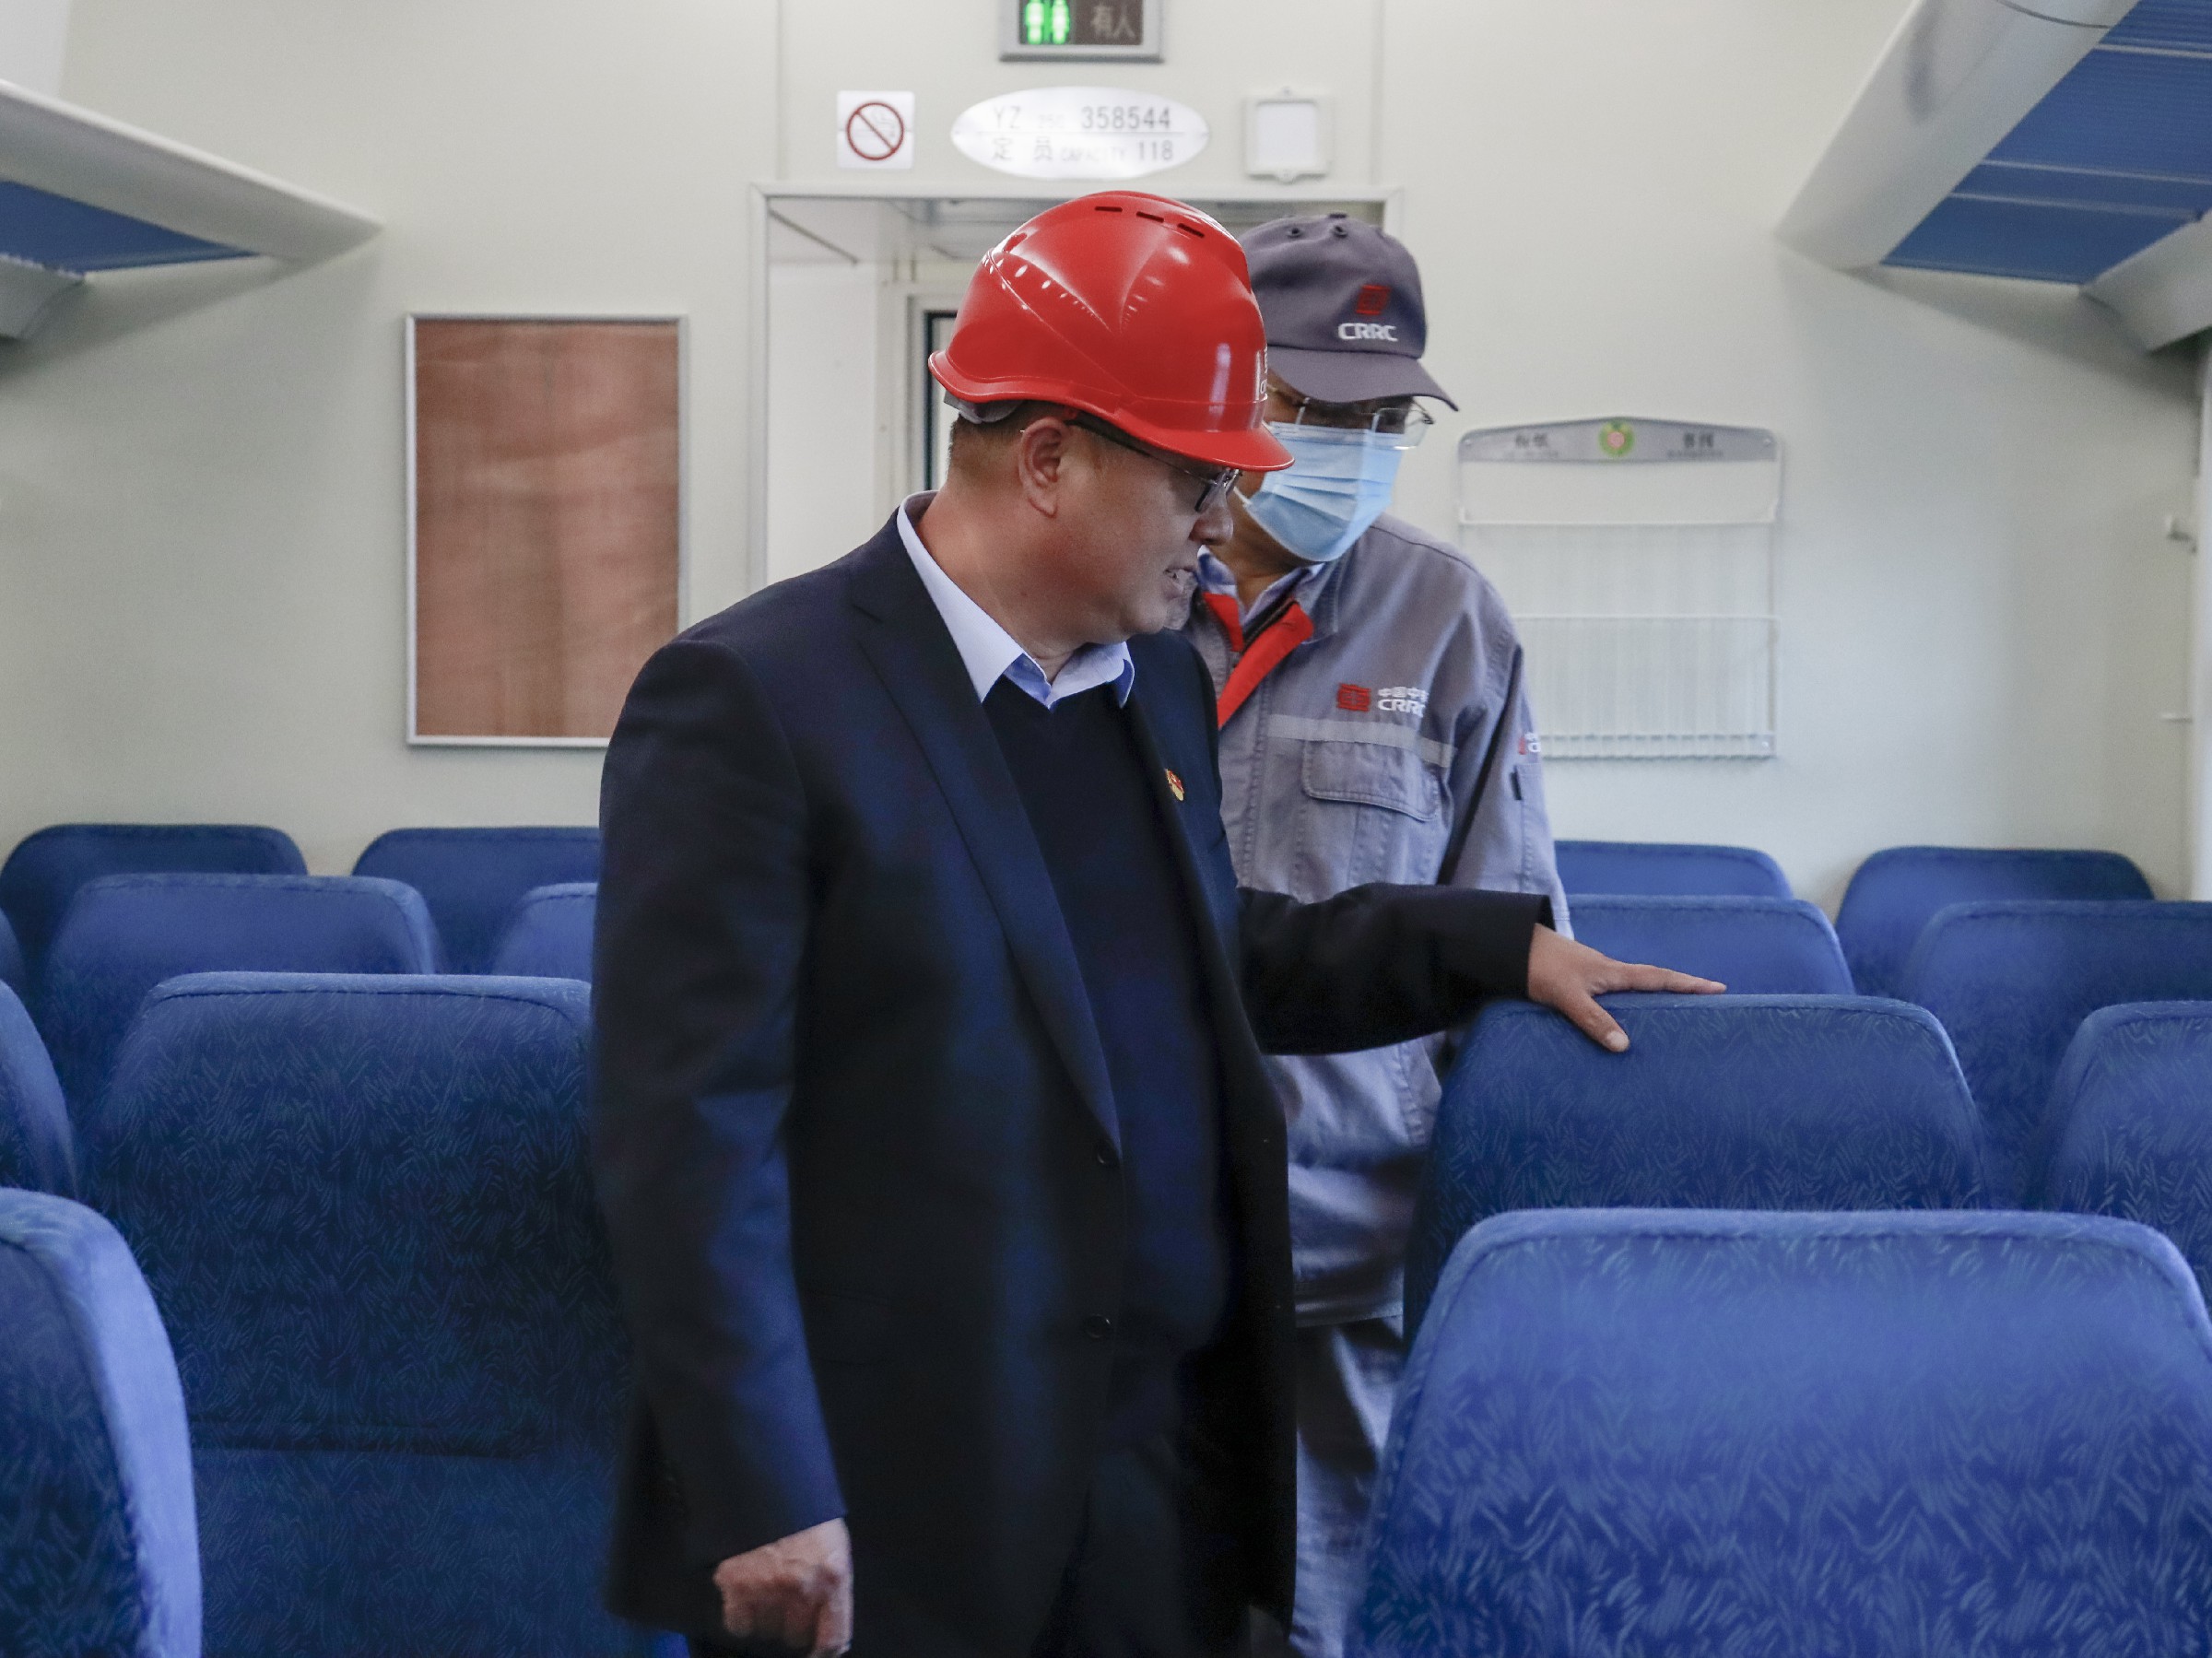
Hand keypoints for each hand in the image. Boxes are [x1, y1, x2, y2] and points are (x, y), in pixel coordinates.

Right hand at [713, 1518, 852, 1655]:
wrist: (766, 1483)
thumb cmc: (807, 1512)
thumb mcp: (834, 1544)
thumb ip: (834, 1585)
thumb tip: (832, 1627)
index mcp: (833, 1578)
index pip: (833, 1638)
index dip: (824, 1650)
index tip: (816, 1651)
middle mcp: (802, 1590)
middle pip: (795, 1636)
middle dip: (792, 1621)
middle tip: (788, 1598)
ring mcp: (767, 1590)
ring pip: (766, 1631)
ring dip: (766, 1616)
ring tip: (766, 1586)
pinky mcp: (736, 1587)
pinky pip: (739, 1624)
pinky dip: (741, 1615)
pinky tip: (745, 1594)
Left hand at [1526, 924, 1723, 1051]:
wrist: (1510, 946)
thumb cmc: (1539, 967)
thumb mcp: (1567, 995)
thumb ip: (1593, 1020)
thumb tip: (1624, 1046)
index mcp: (1613, 972)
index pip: (1659, 978)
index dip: (1688, 984)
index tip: (1719, 988)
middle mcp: (1608, 972)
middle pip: (1652, 981)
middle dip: (1679, 990)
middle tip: (1707, 999)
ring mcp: (1594, 976)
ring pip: (1632, 988)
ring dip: (1653, 997)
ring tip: (1673, 1014)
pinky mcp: (1579, 981)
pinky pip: (1612, 994)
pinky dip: (1626, 1004)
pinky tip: (1624, 1017)